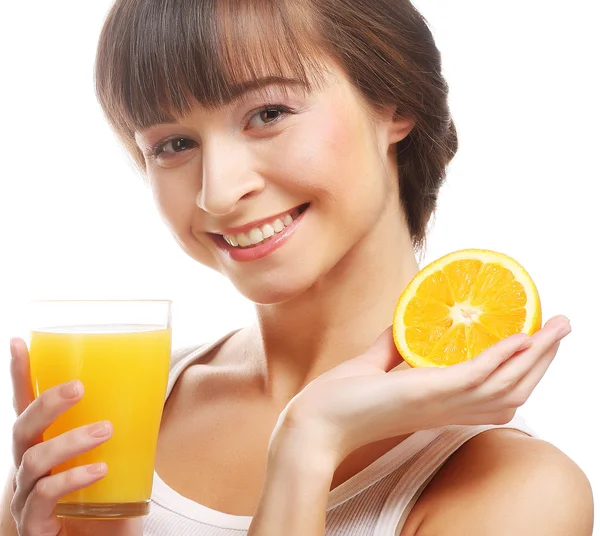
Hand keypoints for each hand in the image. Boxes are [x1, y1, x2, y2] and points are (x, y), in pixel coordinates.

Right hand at [8, 338, 141, 535]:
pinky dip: (70, 479)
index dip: (19, 376)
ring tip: (105, 430)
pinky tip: (99, 469)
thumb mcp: (120, 459)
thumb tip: (153, 385)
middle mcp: (31, 470)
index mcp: (47, 447)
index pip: (26, 408)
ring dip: (69, 440)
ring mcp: (28, 499)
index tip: (18, 341)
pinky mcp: (35, 525)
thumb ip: (127, 429)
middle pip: (21, 428)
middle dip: (46, 403)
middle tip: (78, 387)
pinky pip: (43, 497)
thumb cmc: (111, 502)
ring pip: (32, 460)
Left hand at [276, 315, 570, 463]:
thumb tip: (404, 322)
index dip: (522, 370)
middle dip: (543, 360)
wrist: (314, 423)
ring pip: (506, 384)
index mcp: (441, 404)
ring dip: (536, 355)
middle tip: (561, 327)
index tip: (536, 343)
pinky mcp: (427, 394)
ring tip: (556, 327)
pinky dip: (503, 357)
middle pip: (513, 388)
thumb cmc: (342, 401)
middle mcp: (450, 408)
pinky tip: (520, 337)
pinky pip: (477, 376)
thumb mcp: (374, 366)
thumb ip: (392, 347)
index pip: (495, 393)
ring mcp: (441, 402)